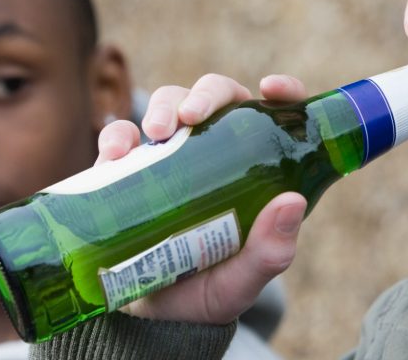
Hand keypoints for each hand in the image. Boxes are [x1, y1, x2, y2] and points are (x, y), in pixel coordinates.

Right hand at [95, 73, 308, 324]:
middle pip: (217, 98)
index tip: (270, 88)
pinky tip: (116, 153)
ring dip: (162, 106)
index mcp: (256, 170)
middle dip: (204, 95)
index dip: (282, 93)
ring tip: (156, 133)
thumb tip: (292, 202)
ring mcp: (171, 156)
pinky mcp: (131, 168)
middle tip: (191, 116)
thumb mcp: (243, 281)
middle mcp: (215, 152)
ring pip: (169, 104)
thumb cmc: (209, 292)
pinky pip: (122, 137)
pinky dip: (117, 135)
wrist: (151, 319)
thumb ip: (270, 253)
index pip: (277, 117)